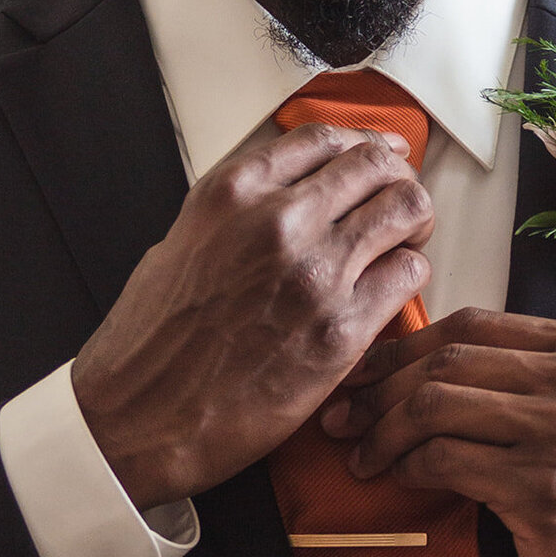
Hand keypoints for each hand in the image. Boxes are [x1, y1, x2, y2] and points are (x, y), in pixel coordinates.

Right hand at [72, 124, 433, 510]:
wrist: (142, 417)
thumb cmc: (153, 345)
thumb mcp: (182, 243)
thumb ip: (240, 211)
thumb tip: (292, 197)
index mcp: (231, 194)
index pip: (323, 139)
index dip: (363, 143)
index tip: (379, 154)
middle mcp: (278, 222)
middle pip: (375, 166)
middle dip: (395, 180)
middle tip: (397, 204)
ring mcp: (315, 273)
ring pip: (405, 209)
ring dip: (413, 222)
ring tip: (404, 242)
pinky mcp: (343, 329)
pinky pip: (409, 274)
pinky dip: (409, 276)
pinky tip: (390, 290)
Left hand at [320, 308, 555, 556]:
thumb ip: (533, 379)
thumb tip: (426, 364)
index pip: (475, 324)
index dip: (404, 345)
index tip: (362, 373)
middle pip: (449, 360)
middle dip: (379, 388)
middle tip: (342, 418)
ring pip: (438, 406)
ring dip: (384, 432)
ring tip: (362, 456)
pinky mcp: (546, 490)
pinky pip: (446, 461)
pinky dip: (409, 467)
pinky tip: (398, 479)